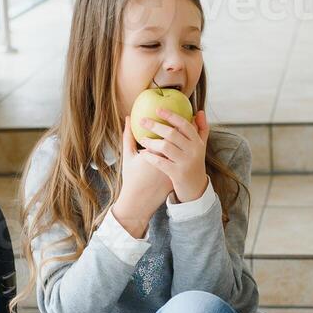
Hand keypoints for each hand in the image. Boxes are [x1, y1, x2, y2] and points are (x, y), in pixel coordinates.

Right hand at [112, 116, 174, 237]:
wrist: (140, 201)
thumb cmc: (131, 177)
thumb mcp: (128, 156)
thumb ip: (128, 136)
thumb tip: (127, 118)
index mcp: (156, 153)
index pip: (167, 131)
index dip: (169, 120)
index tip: (165, 111)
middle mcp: (169, 160)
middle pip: (178, 137)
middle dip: (178, 126)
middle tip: (175, 115)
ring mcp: (175, 167)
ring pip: (184, 147)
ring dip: (185, 137)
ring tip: (181, 126)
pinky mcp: (178, 173)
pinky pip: (184, 156)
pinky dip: (183, 148)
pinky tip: (179, 143)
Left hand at [135, 108, 209, 202]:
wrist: (195, 188)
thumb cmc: (194, 163)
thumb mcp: (201, 146)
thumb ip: (201, 129)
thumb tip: (200, 112)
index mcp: (197, 142)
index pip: (184, 125)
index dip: (171, 115)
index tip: (157, 109)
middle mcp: (193, 151)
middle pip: (172, 134)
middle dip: (155, 126)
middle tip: (142, 121)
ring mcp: (185, 162)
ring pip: (165, 147)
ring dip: (151, 142)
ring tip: (142, 139)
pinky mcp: (177, 174)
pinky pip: (160, 162)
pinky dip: (150, 157)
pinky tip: (143, 153)